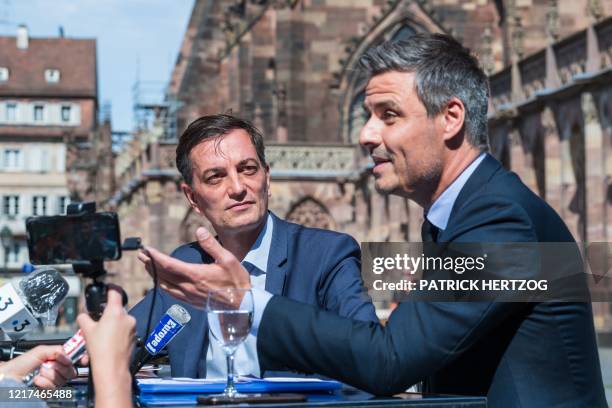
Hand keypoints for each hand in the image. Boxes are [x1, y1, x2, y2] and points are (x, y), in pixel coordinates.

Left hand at [0, 345, 75, 387]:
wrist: (10, 376)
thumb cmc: (22, 363)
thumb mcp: (41, 350)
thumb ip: (58, 350)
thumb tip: (69, 357)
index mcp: (58, 359)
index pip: (75, 359)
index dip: (81, 359)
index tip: (83, 359)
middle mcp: (57, 371)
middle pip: (71, 371)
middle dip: (60, 367)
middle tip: (50, 364)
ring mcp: (53, 382)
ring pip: (62, 380)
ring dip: (49, 375)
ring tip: (39, 372)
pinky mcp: (48, 392)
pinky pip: (53, 388)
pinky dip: (44, 383)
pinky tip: (37, 380)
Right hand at [77, 288, 134, 407]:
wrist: (112, 367)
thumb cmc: (100, 349)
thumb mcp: (87, 330)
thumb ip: (84, 318)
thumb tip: (83, 315)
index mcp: (116, 311)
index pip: (115, 292)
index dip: (111, 287)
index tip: (108, 286)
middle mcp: (127, 317)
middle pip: (116, 310)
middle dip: (106, 316)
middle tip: (96, 325)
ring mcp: (133, 328)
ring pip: (120, 323)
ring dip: (110, 328)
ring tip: (99, 340)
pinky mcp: (135, 337)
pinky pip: (124, 332)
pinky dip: (116, 336)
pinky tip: (107, 345)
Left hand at [137, 227, 250, 308]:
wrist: (241, 305)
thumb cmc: (236, 281)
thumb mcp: (228, 259)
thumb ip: (211, 245)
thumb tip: (199, 230)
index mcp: (195, 275)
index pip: (168, 265)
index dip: (155, 257)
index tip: (147, 249)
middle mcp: (188, 286)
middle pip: (163, 275)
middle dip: (150, 264)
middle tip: (141, 255)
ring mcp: (188, 296)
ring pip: (164, 285)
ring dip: (154, 275)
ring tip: (147, 266)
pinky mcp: (190, 302)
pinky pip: (171, 293)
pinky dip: (162, 285)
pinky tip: (161, 282)